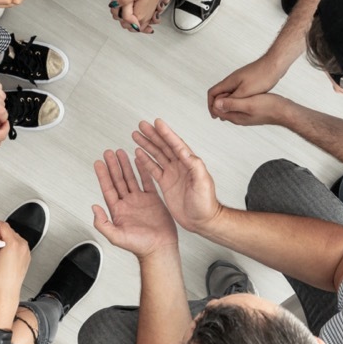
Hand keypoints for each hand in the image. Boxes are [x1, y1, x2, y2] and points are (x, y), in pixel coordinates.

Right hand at [0, 219, 30, 294]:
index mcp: (12, 243)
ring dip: (7, 237)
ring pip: (16, 237)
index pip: (4, 226)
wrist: (8, 289)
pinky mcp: (27, 255)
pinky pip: (20, 245)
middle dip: (1, 231)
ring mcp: (26, 250)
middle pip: (10, 230)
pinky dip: (13, 244)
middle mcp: (22, 245)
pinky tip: (6, 250)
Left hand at [91, 148, 177, 257]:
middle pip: (118, 180)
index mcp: (118, 210)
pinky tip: (139, 162)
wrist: (159, 248)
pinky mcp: (153, 199)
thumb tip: (94, 208)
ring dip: (125, 165)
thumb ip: (103, 223)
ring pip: (130, 178)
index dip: (103, 175)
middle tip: (109, 153)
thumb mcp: (116, 237)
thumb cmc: (139, 246)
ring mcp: (140, 200)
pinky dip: (142, 171)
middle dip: (113, 166)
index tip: (99, 163)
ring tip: (121, 153)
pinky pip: (147, 181)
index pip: (108, 188)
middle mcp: (127, 203)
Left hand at [112, 0, 166, 33]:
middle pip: (128, 26)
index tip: (118, 3)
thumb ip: (124, 0)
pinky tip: (133, 14)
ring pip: (134, 25)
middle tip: (120, 4)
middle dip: (122, 16)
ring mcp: (147, 16)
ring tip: (125, 7)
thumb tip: (113, 5)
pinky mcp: (149, 12)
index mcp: (139, 14)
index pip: (124, 23)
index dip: (118, 12)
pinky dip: (136, 20)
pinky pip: (141, 22)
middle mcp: (144, 18)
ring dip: (128, 18)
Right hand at [131, 119, 222, 233]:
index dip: (166, 133)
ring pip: (157, 155)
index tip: (157, 123)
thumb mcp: (202, 182)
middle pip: (164, 146)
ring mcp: (172, 174)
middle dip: (153, 135)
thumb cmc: (206, 203)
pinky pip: (154, 169)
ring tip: (136, 135)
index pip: (176, 144)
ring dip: (147, 145)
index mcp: (189, 163)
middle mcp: (180, 166)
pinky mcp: (166, 183)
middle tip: (142, 125)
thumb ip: (194, 166)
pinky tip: (138, 153)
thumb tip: (185, 151)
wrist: (202, 220)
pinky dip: (146, 161)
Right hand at [207, 56, 285, 117]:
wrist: (275, 64)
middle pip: (219, 93)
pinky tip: (243, 105)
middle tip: (221, 117)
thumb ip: (231, 99)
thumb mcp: (246, 92)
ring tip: (231, 114)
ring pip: (229, 92)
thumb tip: (217, 106)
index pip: (212, 93)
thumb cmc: (262, 76)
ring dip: (228, 103)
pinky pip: (238, 91)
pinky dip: (236, 99)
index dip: (211, 105)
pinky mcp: (248, 80)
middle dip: (218, 105)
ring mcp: (240, 79)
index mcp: (229, 81)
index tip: (215, 116)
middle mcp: (233, 79)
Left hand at [209, 92, 291, 127]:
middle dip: (221, 97)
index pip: (216, 110)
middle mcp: (238, 118)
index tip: (223, 88)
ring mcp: (245, 115)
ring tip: (235, 86)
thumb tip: (216, 103)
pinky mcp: (250, 111)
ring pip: (230, 105)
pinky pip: (238, 104)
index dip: (215, 98)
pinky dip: (237, 97)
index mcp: (235, 117)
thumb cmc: (269, 107)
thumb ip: (231, 104)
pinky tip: (243, 89)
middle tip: (228, 85)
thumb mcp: (248, 103)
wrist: (284, 110)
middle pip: (222, 108)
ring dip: (229, 96)